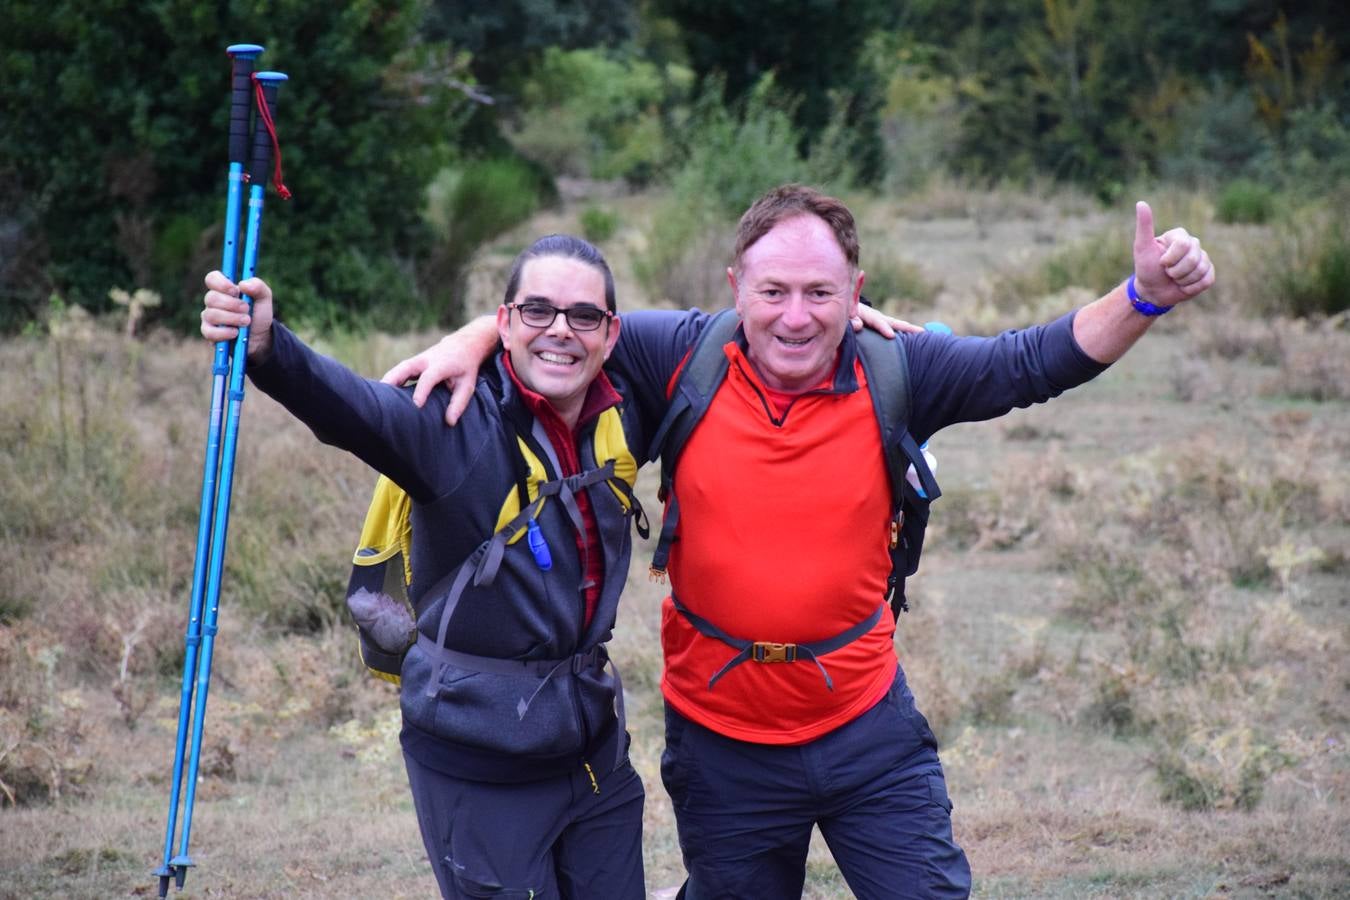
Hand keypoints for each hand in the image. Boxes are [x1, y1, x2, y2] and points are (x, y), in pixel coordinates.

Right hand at [200, 271, 273, 357]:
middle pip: (211, 297)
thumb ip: (258, 286)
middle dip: (232, 304)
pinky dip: (225, 333)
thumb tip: (243, 284)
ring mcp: (209, 317)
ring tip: (247, 321)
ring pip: (212, 315)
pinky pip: (209, 332)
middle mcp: (213, 302)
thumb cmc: (258, 314)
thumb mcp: (264, 298)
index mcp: (224, 289)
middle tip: (246, 309)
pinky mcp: (209, 333)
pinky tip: (236, 332)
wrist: (260, 337)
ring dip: (232, 318)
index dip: (221, 283)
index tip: (236, 291)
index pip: (212, 278)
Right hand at [380, 317, 497, 425]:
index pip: (428, 378)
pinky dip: (390, 381)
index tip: (416, 405)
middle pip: (405, 368)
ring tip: (376, 399)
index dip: (421, 391)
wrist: (462, 345)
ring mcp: (417, 360)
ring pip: (398, 369)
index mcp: (441, 364)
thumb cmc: (465, 368)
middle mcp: (425, 360)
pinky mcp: (412, 363)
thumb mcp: (468, 385)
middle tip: (382, 399)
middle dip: (392, 381)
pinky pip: (398, 371)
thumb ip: (459, 402)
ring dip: (387, 381)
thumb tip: (449, 422)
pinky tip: (381, 395)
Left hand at [849, 302, 922, 337]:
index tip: (891, 336)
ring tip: (923, 334)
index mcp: (868, 314)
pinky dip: (906, 332)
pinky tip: (916, 339)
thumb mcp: (844, 315)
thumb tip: (859, 326)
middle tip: (921, 332)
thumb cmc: (844, 314)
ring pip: (897, 325)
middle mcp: (878, 317)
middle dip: (907, 328)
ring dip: (910, 329)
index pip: (878, 322)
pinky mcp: (883, 327)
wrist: (845, 308)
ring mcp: (882, 322)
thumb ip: (850, 319)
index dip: (884, 328)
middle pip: (894, 323)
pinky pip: (895, 329)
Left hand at [1131, 201, 1214, 307]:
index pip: (1183, 245)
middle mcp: (1193, 244)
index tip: (1161, 262)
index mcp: (1180, 236)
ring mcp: (1203, 258)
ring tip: (1174, 279)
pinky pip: (1206, 280)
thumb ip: (1144, 226)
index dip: (1170, 259)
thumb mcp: (1142, 247)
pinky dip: (1191, 287)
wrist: (1152, 291)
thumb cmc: (1146, 268)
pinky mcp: (1208, 273)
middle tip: (1167, 272)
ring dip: (1183, 280)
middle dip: (1176, 271)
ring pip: (1200, 270)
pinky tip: (1183, 285)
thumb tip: (1141, 203)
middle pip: (1194, 258)